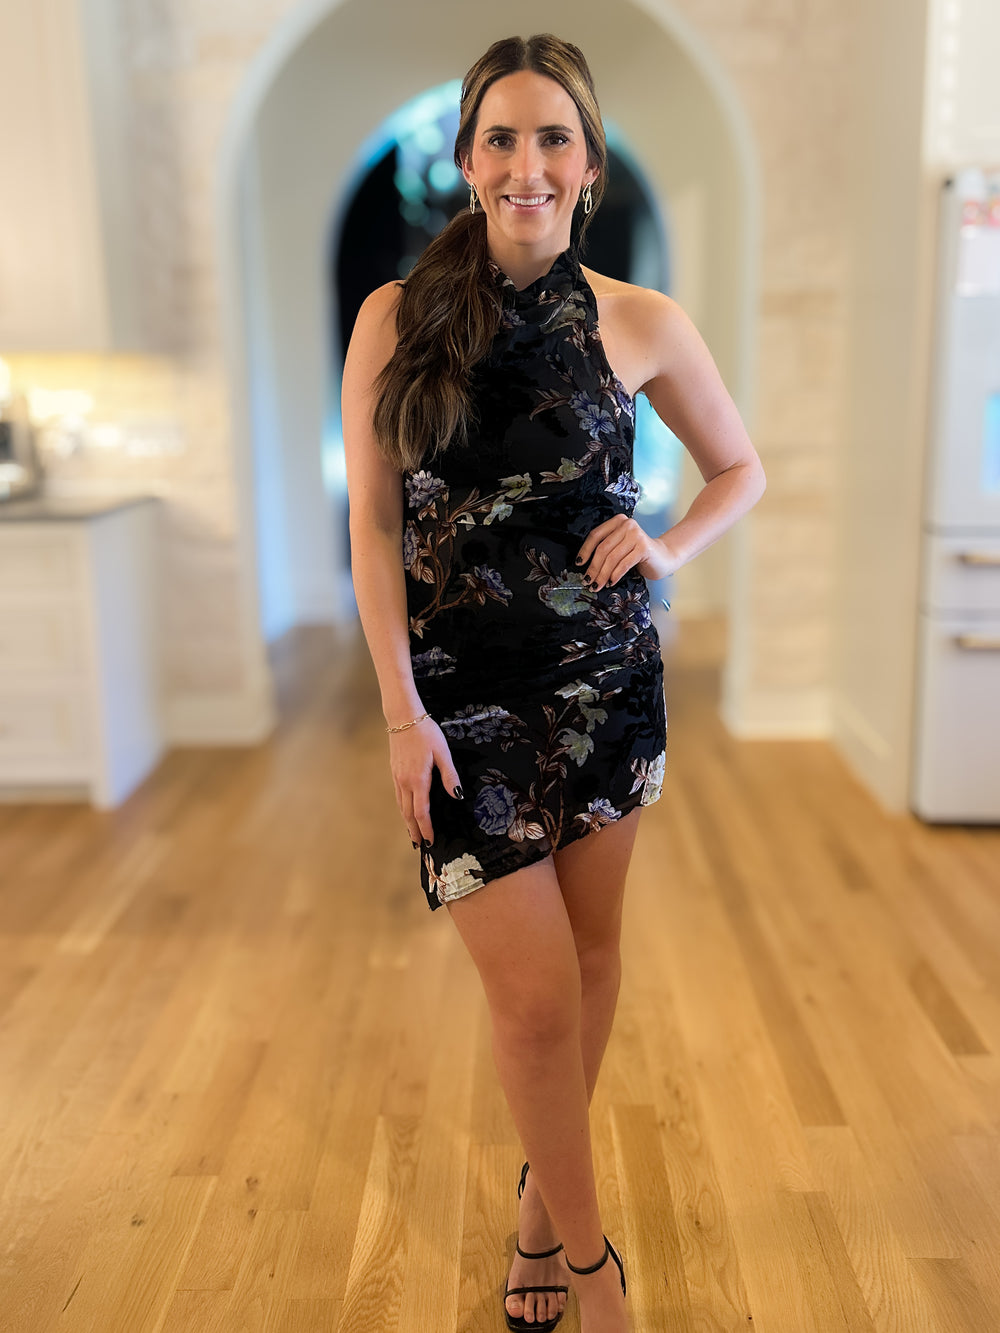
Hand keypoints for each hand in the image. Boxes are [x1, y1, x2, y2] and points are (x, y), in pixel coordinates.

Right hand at [388, 717, 462, 847]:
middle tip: (420, 845)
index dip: (426, 828)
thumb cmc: (425, 733)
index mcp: (418, 780)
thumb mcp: (443, 753)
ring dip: (407, 822)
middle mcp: (405, 782)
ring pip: (401, 806)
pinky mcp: (394, 772)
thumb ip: (449, 775)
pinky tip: (406, 811)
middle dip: (414, 831)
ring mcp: (397, 777)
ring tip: (413, 833)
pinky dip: (403, 808)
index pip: (421, 812)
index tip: (431, 840)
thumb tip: (457, 795)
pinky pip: (398, 796)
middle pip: (408, 814)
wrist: (403, 718)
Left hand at [576, 515, 679, 589]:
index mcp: (618, 521)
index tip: (579, 564)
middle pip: (603, 548)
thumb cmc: (638, 554)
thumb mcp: (619, 547)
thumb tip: (584, 565)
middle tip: (588, 581)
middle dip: (593, 567)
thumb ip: (606, 549)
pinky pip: (624, 564)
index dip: (585, 550)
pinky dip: (615, 575)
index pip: (596, 535)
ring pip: (612, 558)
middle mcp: (627, 525)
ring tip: (597, 585)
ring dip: (602, 574)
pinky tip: (611, 582)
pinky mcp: (643, 547)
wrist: (663, 557)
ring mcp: (636, 535)